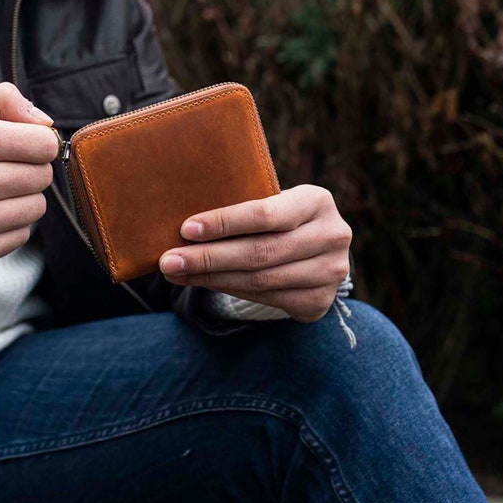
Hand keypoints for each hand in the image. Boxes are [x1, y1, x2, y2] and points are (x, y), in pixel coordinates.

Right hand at [0, 83, 57, 268]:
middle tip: (1, 170)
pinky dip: (9, 225)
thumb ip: (1, 103)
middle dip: (29, 169)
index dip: (39, 143)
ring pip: (36, 208)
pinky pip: (20, 236)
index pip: (43, 144)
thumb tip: (46, 123)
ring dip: (21, 199)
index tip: (24, 146)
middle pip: (42, 176)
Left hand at [159, 186, 351, 321]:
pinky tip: (203, 283)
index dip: (224, 223)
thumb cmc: (280, 219)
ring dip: (212, 278)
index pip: (264, 214)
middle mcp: (332, 236)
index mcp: (317, 200)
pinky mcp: (320, 302)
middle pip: (260, 252)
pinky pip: (266, 300)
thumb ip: (241, 208)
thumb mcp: (273, 202)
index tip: (186, 229)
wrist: (317, 251)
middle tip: (170, 261)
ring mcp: (330, 273)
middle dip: (209, 257)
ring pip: (260, 280)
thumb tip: (183, 225)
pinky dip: (230, 291)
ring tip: (178, 273)